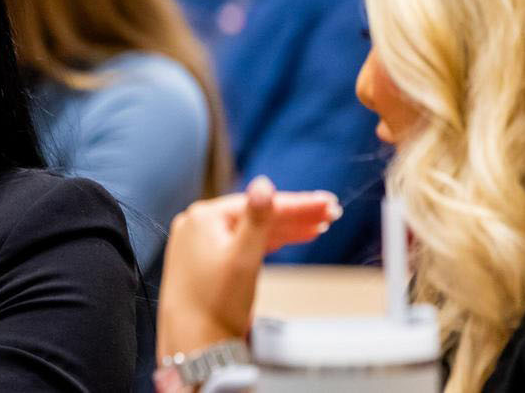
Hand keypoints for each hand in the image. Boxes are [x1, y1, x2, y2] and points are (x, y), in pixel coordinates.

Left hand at [156, 177, 340, 356]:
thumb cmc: (216, 305)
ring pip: (250, 229)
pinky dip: (266, 242)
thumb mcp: (244, 258)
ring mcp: (197, 241)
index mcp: (204, 217)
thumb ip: (258, 220)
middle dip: (295, 215)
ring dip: (285, 228)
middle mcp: (196, 224)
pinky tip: (289, 238)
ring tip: (318, 227)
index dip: (298, 204)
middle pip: (256, 215)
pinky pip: (241, 243)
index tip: (328, 204)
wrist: (194, 342)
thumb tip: (263, 182)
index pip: (261, 204)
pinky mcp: (202, 259)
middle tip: (331, 214)